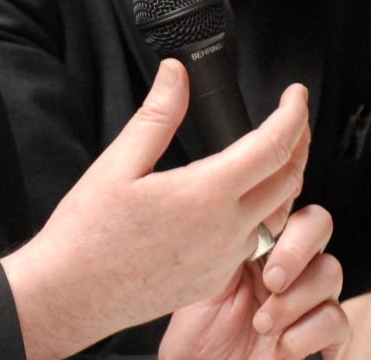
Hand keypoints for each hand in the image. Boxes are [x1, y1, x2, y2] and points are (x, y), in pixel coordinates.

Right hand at [2, 59, 311, 358]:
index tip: (294, 95)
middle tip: (291, 118)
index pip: (272, 146)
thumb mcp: (119, 163)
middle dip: (297, 143)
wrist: (72, 294)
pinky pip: (254, 241)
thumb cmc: (88, 235)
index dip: (292, 114)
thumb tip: (175, 75)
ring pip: (276, 213)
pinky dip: (260, 212)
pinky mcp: (215, 278)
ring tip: (271, 155)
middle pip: (288, 179)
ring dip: (282, 179)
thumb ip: (158, 115)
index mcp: (205, 195)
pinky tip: (240, 200)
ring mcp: (223, 259)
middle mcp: (224, 230)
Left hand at [161, 204, 346, 359]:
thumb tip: (229, 194)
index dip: (288, 185)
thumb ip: (223, 237)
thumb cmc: (193, 335)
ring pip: (330, 271)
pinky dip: (309, 332)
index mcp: (256, 241)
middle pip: (318, 224)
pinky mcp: (317, 334)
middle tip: (270, 279)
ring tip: (263, 322)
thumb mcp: (199, 276)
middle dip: (297, 249)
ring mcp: (303, 297)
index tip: (275, 207)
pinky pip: (337, 319)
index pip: (283, 199)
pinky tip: (283, 344)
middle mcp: (284, 263)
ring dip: (296, 299)